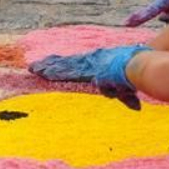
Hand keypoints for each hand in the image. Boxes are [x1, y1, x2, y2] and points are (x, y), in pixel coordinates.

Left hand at [30, 45, 149, 109]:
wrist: (136, 67)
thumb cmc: (135, 74)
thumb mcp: (129, 88)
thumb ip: (127, 98)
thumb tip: (136, 108)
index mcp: (100, 63)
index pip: (79, 66)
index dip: (66, 66)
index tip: (55, 66)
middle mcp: (91, 61)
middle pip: (67, 64)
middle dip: (52, 64)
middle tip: (36, 66)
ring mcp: (85, 64)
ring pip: (62, 66)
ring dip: (47, 67)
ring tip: (32, 69)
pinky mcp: (82, 69)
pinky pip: (63, 71)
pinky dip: (50, 71)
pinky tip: (39, 71)